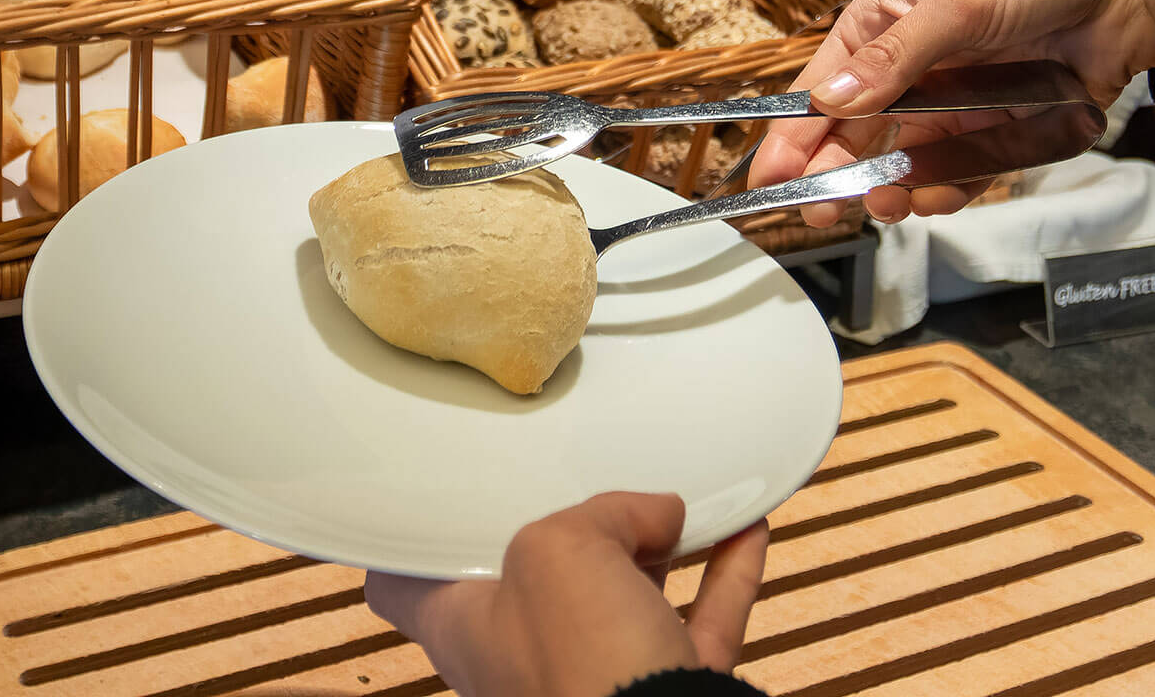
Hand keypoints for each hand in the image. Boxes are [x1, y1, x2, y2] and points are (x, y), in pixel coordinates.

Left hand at [364, 492, 767, 696]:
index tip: (435, 501)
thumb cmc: (579, 665)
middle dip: (575, 529)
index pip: (406, 587)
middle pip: (539, 577)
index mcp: (464, 627)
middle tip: (599, 479)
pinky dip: (723, 577)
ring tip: (687, 498)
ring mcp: (597, 679)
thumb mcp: (560, 550)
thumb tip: (659, 517)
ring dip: (663, 545)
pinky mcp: (663, 692)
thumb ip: (601, 515)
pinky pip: (697, 624)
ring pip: (626, 596)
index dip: (415, 544)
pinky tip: (748, 529)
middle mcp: (521, 656)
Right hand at [752, 0, 1154, 225]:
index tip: (770, 178)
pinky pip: (958, 175)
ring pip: (900, 163)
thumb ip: (895, 57)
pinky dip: (944, 190)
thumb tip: (829, 99)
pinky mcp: (994, 133)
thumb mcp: (959, 4)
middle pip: (851, 136)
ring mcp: (950, 106)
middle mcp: (907, 70)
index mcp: (881, 26)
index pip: (819, 88)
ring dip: (887, 188)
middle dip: (832, 174)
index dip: (791, 135)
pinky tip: (931, 196)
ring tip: (883, 203)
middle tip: (819, 210)